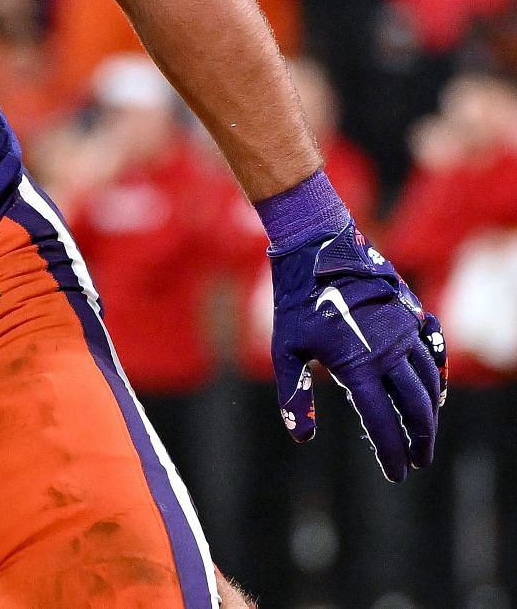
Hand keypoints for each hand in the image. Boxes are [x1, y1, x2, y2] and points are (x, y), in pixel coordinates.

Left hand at [270, 220, 446, 480]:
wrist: (319, 247)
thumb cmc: (296, 299)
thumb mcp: (284, 348)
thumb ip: (293, 394)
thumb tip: (302, 437)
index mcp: (357, 363)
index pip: (380, 420)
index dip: (390, 452)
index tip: (396, 475)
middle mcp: (388, 350)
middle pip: (414, 408)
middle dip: (419, 440)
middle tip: (418, 462)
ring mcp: (404, 331)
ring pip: (428, 382)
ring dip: (430, 412)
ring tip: (424, 433)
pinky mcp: (411, 314)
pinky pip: (433, 353)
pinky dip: (436, 377)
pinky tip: (434, 392)